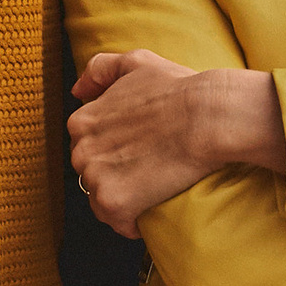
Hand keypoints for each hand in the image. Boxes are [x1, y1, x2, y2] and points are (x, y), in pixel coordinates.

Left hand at [68, 50, 285, 238]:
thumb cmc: (178, 89)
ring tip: (153, 189)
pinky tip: (152, 210)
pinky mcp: (114, 203)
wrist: (208, 118)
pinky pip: (118, 223)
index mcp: (81, 122)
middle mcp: (80, 151)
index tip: (138, 149)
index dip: (114, 150)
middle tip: (148, 170)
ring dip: (124, 199)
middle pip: (92, 174)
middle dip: (115, 175)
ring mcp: (96, 179)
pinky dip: (134, 222)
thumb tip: (77, 90)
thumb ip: (100, 69)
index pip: (88, 146)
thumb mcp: (136, 62)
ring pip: (102, 200)